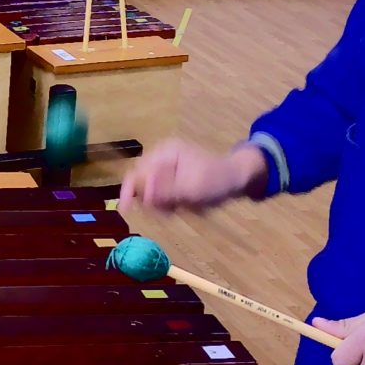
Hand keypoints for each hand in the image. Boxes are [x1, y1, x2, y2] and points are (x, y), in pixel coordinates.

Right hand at [119, 140, 266, 212]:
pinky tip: (184, 205)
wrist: (239, 179)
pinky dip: (170, 204)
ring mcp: (166, 168)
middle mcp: (161, 157)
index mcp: (164, 153)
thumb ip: (166, 192)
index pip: (136, 172)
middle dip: (152, 200)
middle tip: (171, 211)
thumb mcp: (192, 189)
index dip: (130, 191)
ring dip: (163, 204)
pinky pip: (161, 196)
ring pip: (150, 193)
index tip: (126, 210)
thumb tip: (143, 197)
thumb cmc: (217, 181)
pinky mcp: (172, 179)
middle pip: (141, 184)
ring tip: (182, 207)